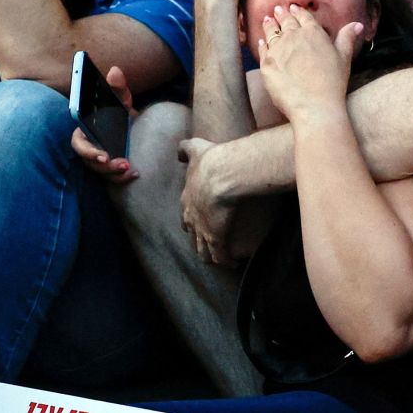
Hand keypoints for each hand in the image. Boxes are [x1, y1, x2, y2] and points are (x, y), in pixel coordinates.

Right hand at [70, 66, 139, 184]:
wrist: (133, 127)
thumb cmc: (120, 113)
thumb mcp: (121, 100)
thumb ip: (117, 87)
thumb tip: (115, 70)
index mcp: (85, 131)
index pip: (78, 144)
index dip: (88, 151)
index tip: (102, 156)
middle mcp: (89, 148)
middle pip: (89, 162)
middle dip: (102, 166)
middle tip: (119, 164)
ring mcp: (98, 159)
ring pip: (99, 172)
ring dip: (113, 173)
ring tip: (128, 168)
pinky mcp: (108, 169)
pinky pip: (110, 178)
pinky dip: (121, 179)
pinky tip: (134, 174)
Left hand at [179, 136, 236, 264]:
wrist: (219, 174)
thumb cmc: (209, 161)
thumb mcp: (195, 150)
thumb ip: (186, 148)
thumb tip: (180, 150)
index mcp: (187, 200)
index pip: (186, 215)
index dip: (191, 220)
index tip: (197, 222)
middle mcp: (192, 219)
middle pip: (192, 235)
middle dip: (198, 239)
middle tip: (207, 241)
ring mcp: (203, 231)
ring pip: (203, 251)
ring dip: (210, 255)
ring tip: (218, 259)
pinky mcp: (217, 239)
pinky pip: (220, 256)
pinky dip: (225, 261)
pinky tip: (232, 264)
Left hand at [257, 5, 361, 123]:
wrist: (314, 104)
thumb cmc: (333, 82)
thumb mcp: (344, 57)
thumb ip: (347, 38)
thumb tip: (357, 24)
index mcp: (313, 32)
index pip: (304, 17)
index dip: (298, 12)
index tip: (294, 8)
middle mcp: (293, 37)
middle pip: (286, 22)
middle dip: (282, 14)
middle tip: (277, 9)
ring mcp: (278, 49)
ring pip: (272, 33)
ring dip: (270, 25)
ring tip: (267, 19)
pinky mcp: (266, 64)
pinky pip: (263, 50)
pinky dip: (262, 44)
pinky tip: (261, 42)